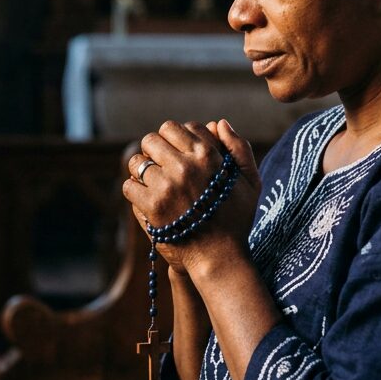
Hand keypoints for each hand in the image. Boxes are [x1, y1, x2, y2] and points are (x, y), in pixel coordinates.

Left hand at [122, 119, 260, 276]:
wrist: (220, 257)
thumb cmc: (236, 219)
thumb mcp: (250, 182)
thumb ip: (239, 149)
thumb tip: (218, 122)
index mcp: (208, 155)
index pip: (180, 127)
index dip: (179, 139)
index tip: (180, 154)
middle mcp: (186, 166)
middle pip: (154, 138)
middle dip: (156, 149)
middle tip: (161, 165)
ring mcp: (167, 186)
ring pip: (138, 160)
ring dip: (142, 169)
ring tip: (152, 182)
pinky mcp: (151, 206)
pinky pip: (130, 185)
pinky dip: (135, 191)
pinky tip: (146, 199)